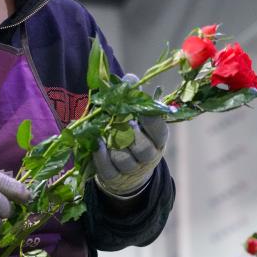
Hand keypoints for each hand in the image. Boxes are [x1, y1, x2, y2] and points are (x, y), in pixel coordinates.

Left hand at [92, 74, 168, 197]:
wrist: (127, 170)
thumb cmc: (132, 133)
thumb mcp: (136, 116)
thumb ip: (133, 97)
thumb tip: (130, 78)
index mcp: (158, 139)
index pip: (160, 131)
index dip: (150, 121)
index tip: (139, 111)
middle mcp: (149, 156)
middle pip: (143, 149)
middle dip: (129, 135)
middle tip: (120, 123)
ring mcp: (132, 170)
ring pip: (124, 160)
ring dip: (113, 146)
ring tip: (106, 134)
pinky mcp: (115, 178)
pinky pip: (108, 170)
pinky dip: (101, 157)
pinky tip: (97, 144)